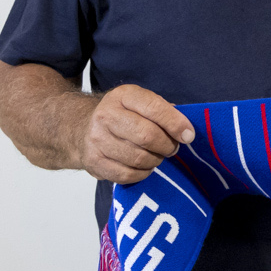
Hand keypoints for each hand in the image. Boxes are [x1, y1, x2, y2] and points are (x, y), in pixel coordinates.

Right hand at [75, 84, 195, 183]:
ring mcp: (97, 139)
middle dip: (167, 145)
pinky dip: (142, 173)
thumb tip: (185, 130)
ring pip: (138, 157)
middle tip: (172, 148)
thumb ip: (163, 111)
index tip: (188, 135)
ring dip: (156, 160)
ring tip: (157, 155)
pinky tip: (144, 166)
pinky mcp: (94, 161)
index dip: (176, 124)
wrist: (82, 128)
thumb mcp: (140, 103)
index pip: (154, 108)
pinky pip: (127, 174)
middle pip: (147, 136)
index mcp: (123, 95)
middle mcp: (106, 115)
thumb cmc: (122, 116)